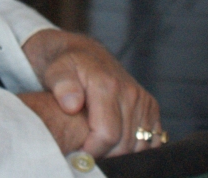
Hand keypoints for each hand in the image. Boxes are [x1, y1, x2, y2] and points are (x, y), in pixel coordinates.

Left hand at [21, 29, 160, 157]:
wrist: (84, 54)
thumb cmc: (67, 67)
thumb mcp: (56, 71)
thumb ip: (62, 86)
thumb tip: (72, 105)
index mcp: (107, 85)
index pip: (107, 135)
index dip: (92, 150)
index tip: (78, 152)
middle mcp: (130, 92)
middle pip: (124, 144)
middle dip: (104, 154)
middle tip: (86, 150)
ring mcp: (143, 100)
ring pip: (139, 145)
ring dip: (120, 152)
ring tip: (99, 144)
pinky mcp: (151, 107)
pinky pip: (152, 140)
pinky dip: (136, 147)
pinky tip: (117, 142)